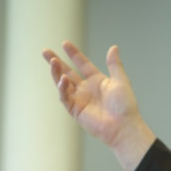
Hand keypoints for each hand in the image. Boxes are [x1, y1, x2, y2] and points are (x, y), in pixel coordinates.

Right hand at [42, 41, 154, 170]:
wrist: (123, 126)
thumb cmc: (125, 106)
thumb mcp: (121, 81)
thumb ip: (115, 64)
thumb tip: (113, 47)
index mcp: (98, 81)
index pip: (82, 64)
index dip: (74, 54)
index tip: (65, 43)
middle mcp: (87, 89)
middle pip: (67, 72)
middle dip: (56, 62)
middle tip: (45, 51)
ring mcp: (80, 99)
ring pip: (63, 83)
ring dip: (56, 72)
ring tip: (53, 61)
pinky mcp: (76, 110)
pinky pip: (65, 97)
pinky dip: (62, 88)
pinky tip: (63, 79)